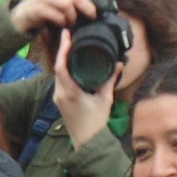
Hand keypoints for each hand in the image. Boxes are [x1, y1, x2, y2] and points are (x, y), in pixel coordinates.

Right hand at [9, 0, 113, 37]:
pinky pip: (56, 15)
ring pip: (67, 4)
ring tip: (73, 23)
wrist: (23, 14)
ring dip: (73, 16)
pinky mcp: (38, 8)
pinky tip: (62, 24)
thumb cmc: (47, 7)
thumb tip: (98, 4)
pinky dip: (62, 21)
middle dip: (87, 7)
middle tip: (93, 17)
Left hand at [51, 30, 118, 149]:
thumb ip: (110, 80)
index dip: (63, 49)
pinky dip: (64, 70)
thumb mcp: (105, 99)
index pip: (61, 66)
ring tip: (70, 45)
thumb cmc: (96, 121)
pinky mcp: (59, 100)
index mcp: (70, 92)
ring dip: (63, 60)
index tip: (66, 35)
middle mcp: (60, 94)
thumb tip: (119, 63)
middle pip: (58, 68)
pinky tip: (71, 62)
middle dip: (63, 51)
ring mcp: (58, 97)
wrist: (86, 141)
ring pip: (58, 74)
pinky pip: (60, 81)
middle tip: (69, 35)